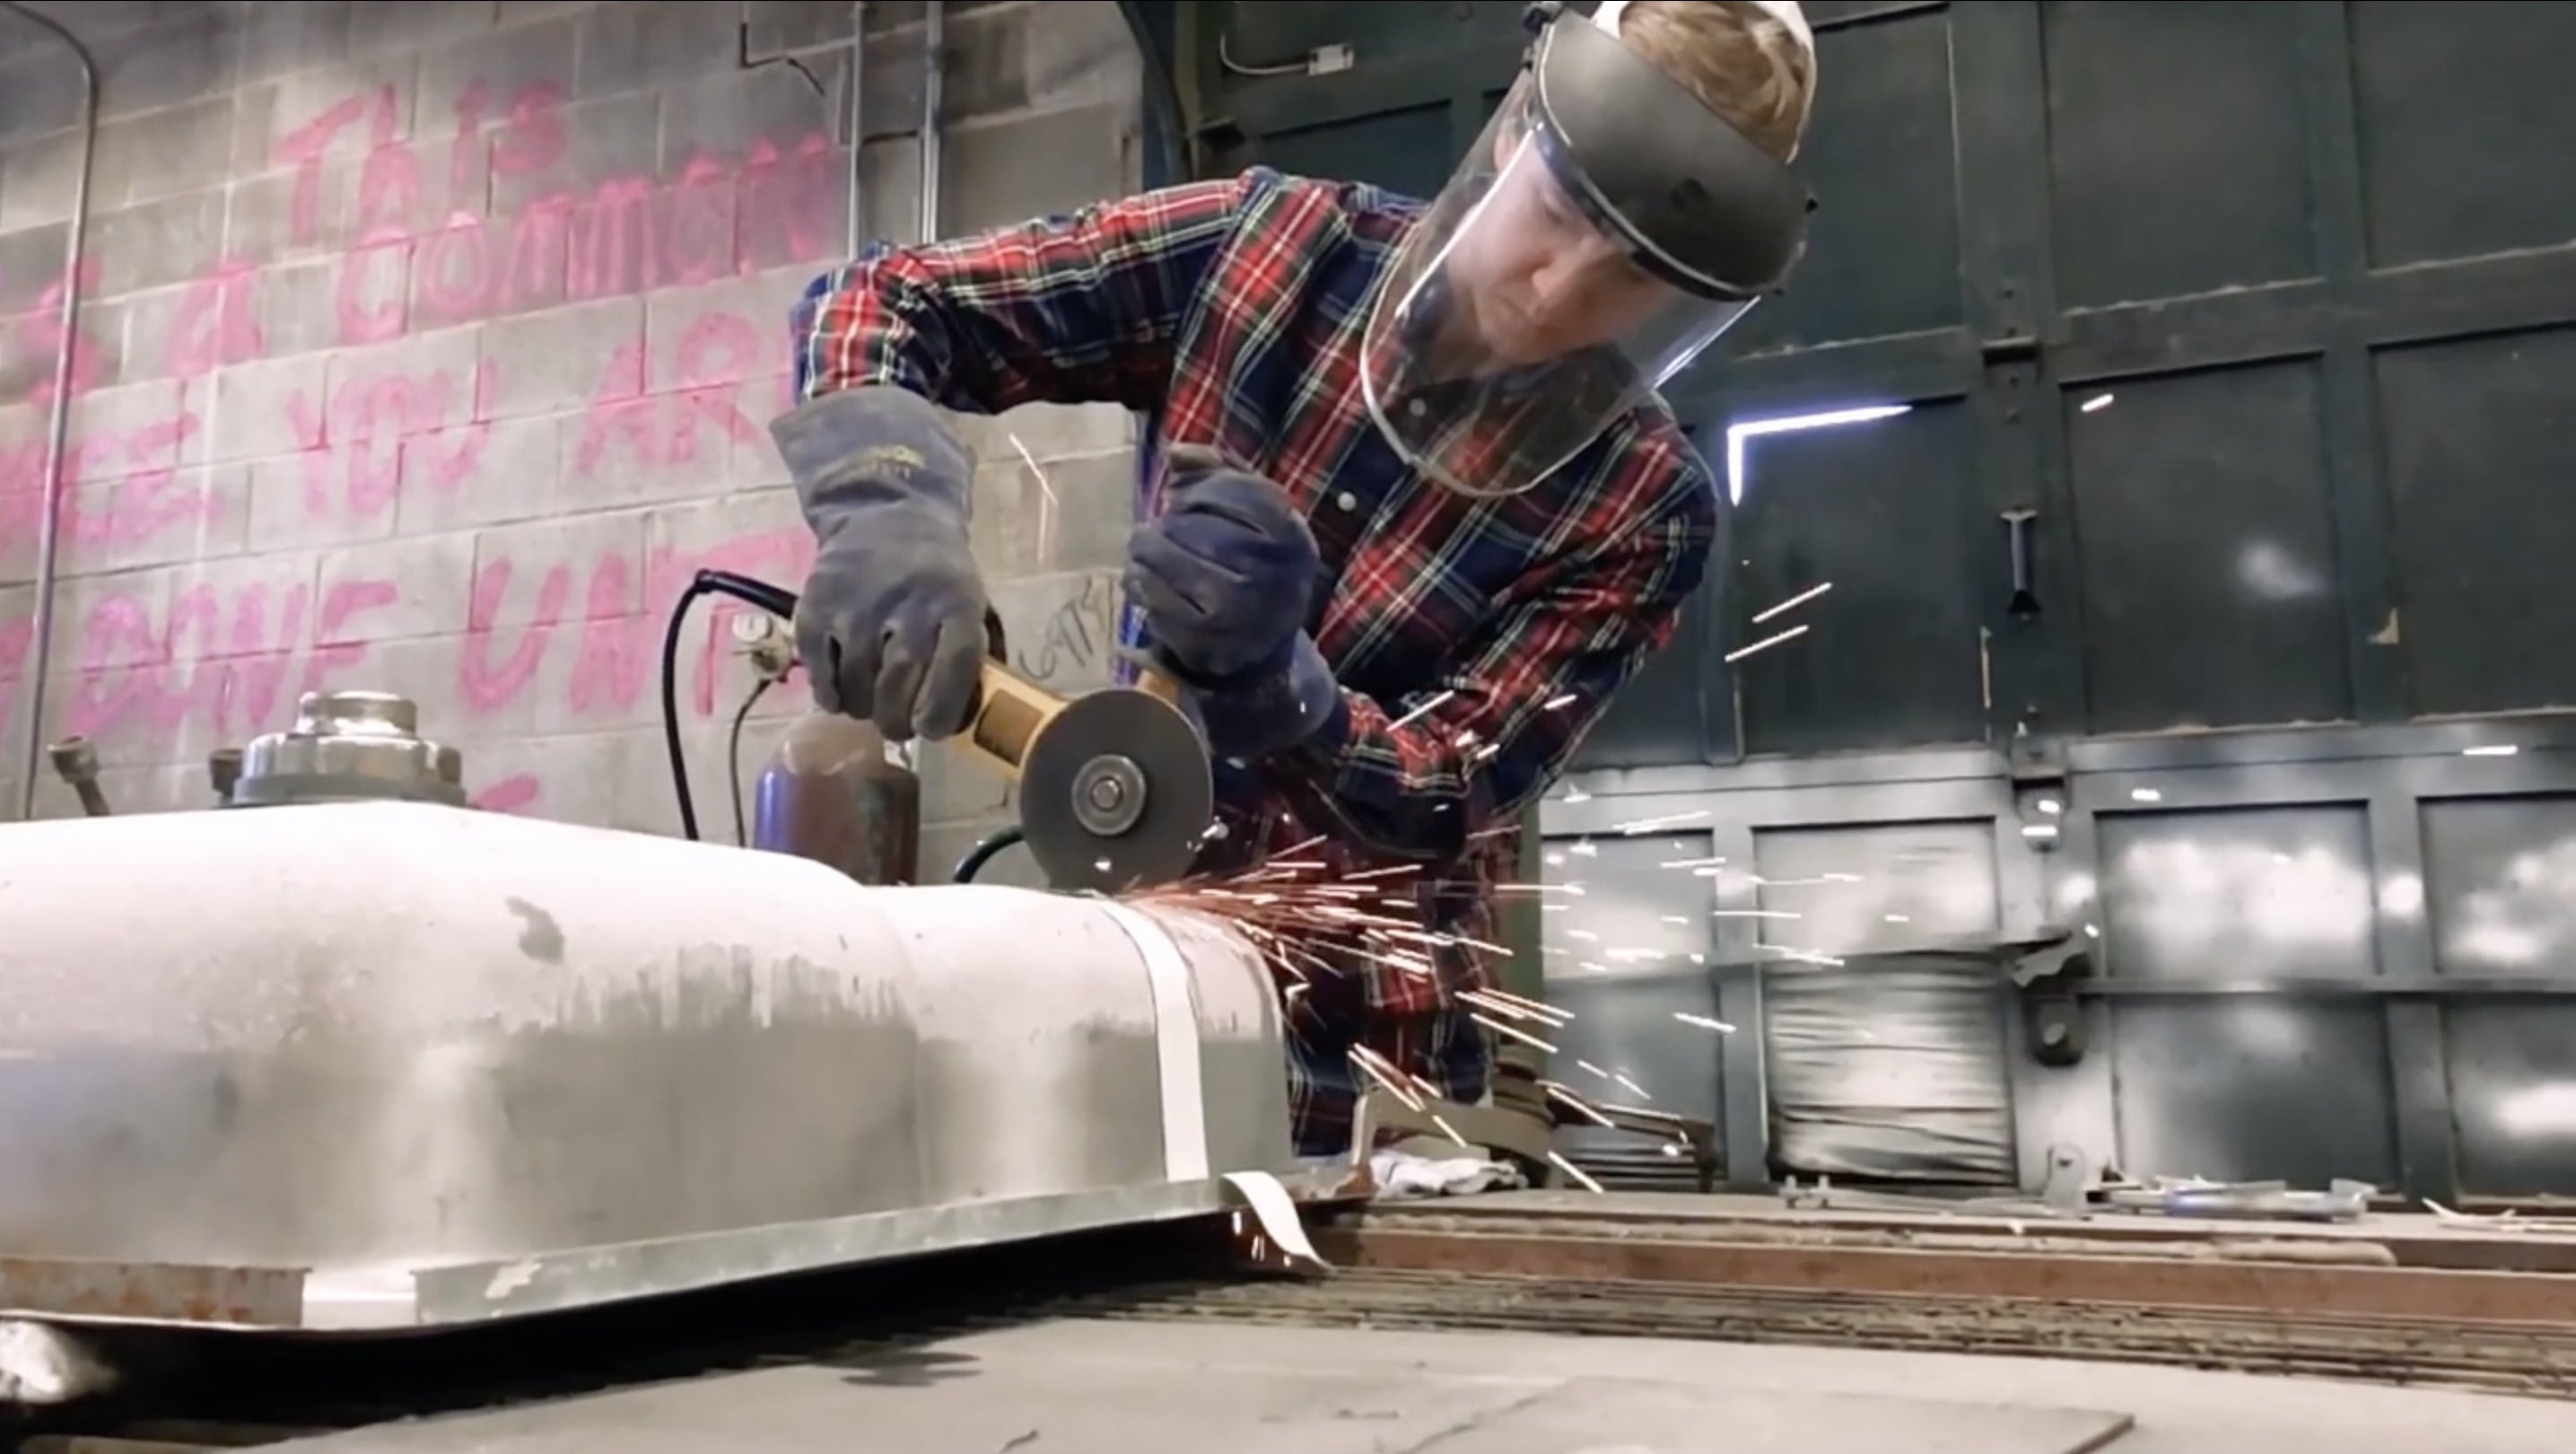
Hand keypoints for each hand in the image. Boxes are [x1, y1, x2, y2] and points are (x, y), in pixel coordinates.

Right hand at [771, 388, 990, 740]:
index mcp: (956, 602)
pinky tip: (839, 694)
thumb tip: (974, 717)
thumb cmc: (938, 574)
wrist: (884, 514)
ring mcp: (857, 604)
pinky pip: (819, 668)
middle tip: (896, 729)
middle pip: (900, 682)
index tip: (930, 731)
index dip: (942, 710)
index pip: (954, 666)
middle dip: (897, 721)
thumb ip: (977, 654)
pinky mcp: (816, 605)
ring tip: (869, 708)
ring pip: (857, 682)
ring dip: (863, 708)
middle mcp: (907, 602)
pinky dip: (828, 692)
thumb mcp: (973, 601)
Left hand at [1124, 455, 1320, 684]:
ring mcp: (1238, 615)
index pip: (1238, 494)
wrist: (1264, 639)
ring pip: (1171, 567)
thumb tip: (1174, 451)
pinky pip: (1159, 605)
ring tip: (1141, 551)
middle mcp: (1271, 577)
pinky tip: (1140, 579)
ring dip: (1146, 555)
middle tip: (1149, 529)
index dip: (1200, 491)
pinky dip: (1142, 588)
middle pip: (1199, 531)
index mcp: (1291, 539)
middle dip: (1166, 526)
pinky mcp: (1207, 645)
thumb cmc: (1255, 560)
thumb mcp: (1257, 513)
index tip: (1179, 496)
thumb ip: (1221, 471)